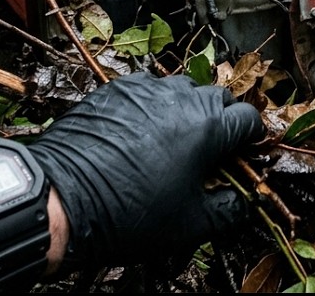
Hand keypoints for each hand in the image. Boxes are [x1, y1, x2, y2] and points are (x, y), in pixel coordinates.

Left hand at [27, 72, 263, 268]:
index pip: (248, 118)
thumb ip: (229, 210)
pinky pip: (146, 91)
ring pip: (181, 90)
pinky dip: (152, 107)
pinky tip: (140, 133)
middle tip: (211, 149)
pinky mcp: (114, 90)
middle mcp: (180, 98)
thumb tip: (242, 201)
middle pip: (217, 98)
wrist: (62, 200)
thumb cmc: (129, 214)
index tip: (245, 151)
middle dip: (222, 121)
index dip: (251, 137)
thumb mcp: (191, 224)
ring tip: (174, 139)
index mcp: (207, 127)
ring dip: (187, 110)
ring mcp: (145, 89)